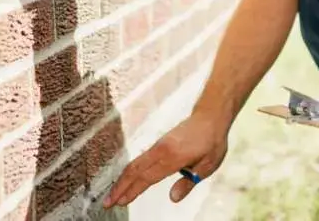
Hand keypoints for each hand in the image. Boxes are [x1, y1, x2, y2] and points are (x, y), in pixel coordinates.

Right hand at [102, 111, 228, 208]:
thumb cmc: (211, 142)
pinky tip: (126, 180)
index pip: (148, 178)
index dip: (132, 191)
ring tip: (113, 195)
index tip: (120, 203)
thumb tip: (172, 199)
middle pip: (134, 170)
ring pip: (134, 164)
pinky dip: (129, 171)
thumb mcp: (207, 166)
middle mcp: (161, 150)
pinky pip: (139, 159)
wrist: (209, 116)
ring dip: (121, 180)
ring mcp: (158, 145)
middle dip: (119, 187)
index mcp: (173, 157)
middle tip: (107, 202)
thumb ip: (189, 183)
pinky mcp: (158, 144)